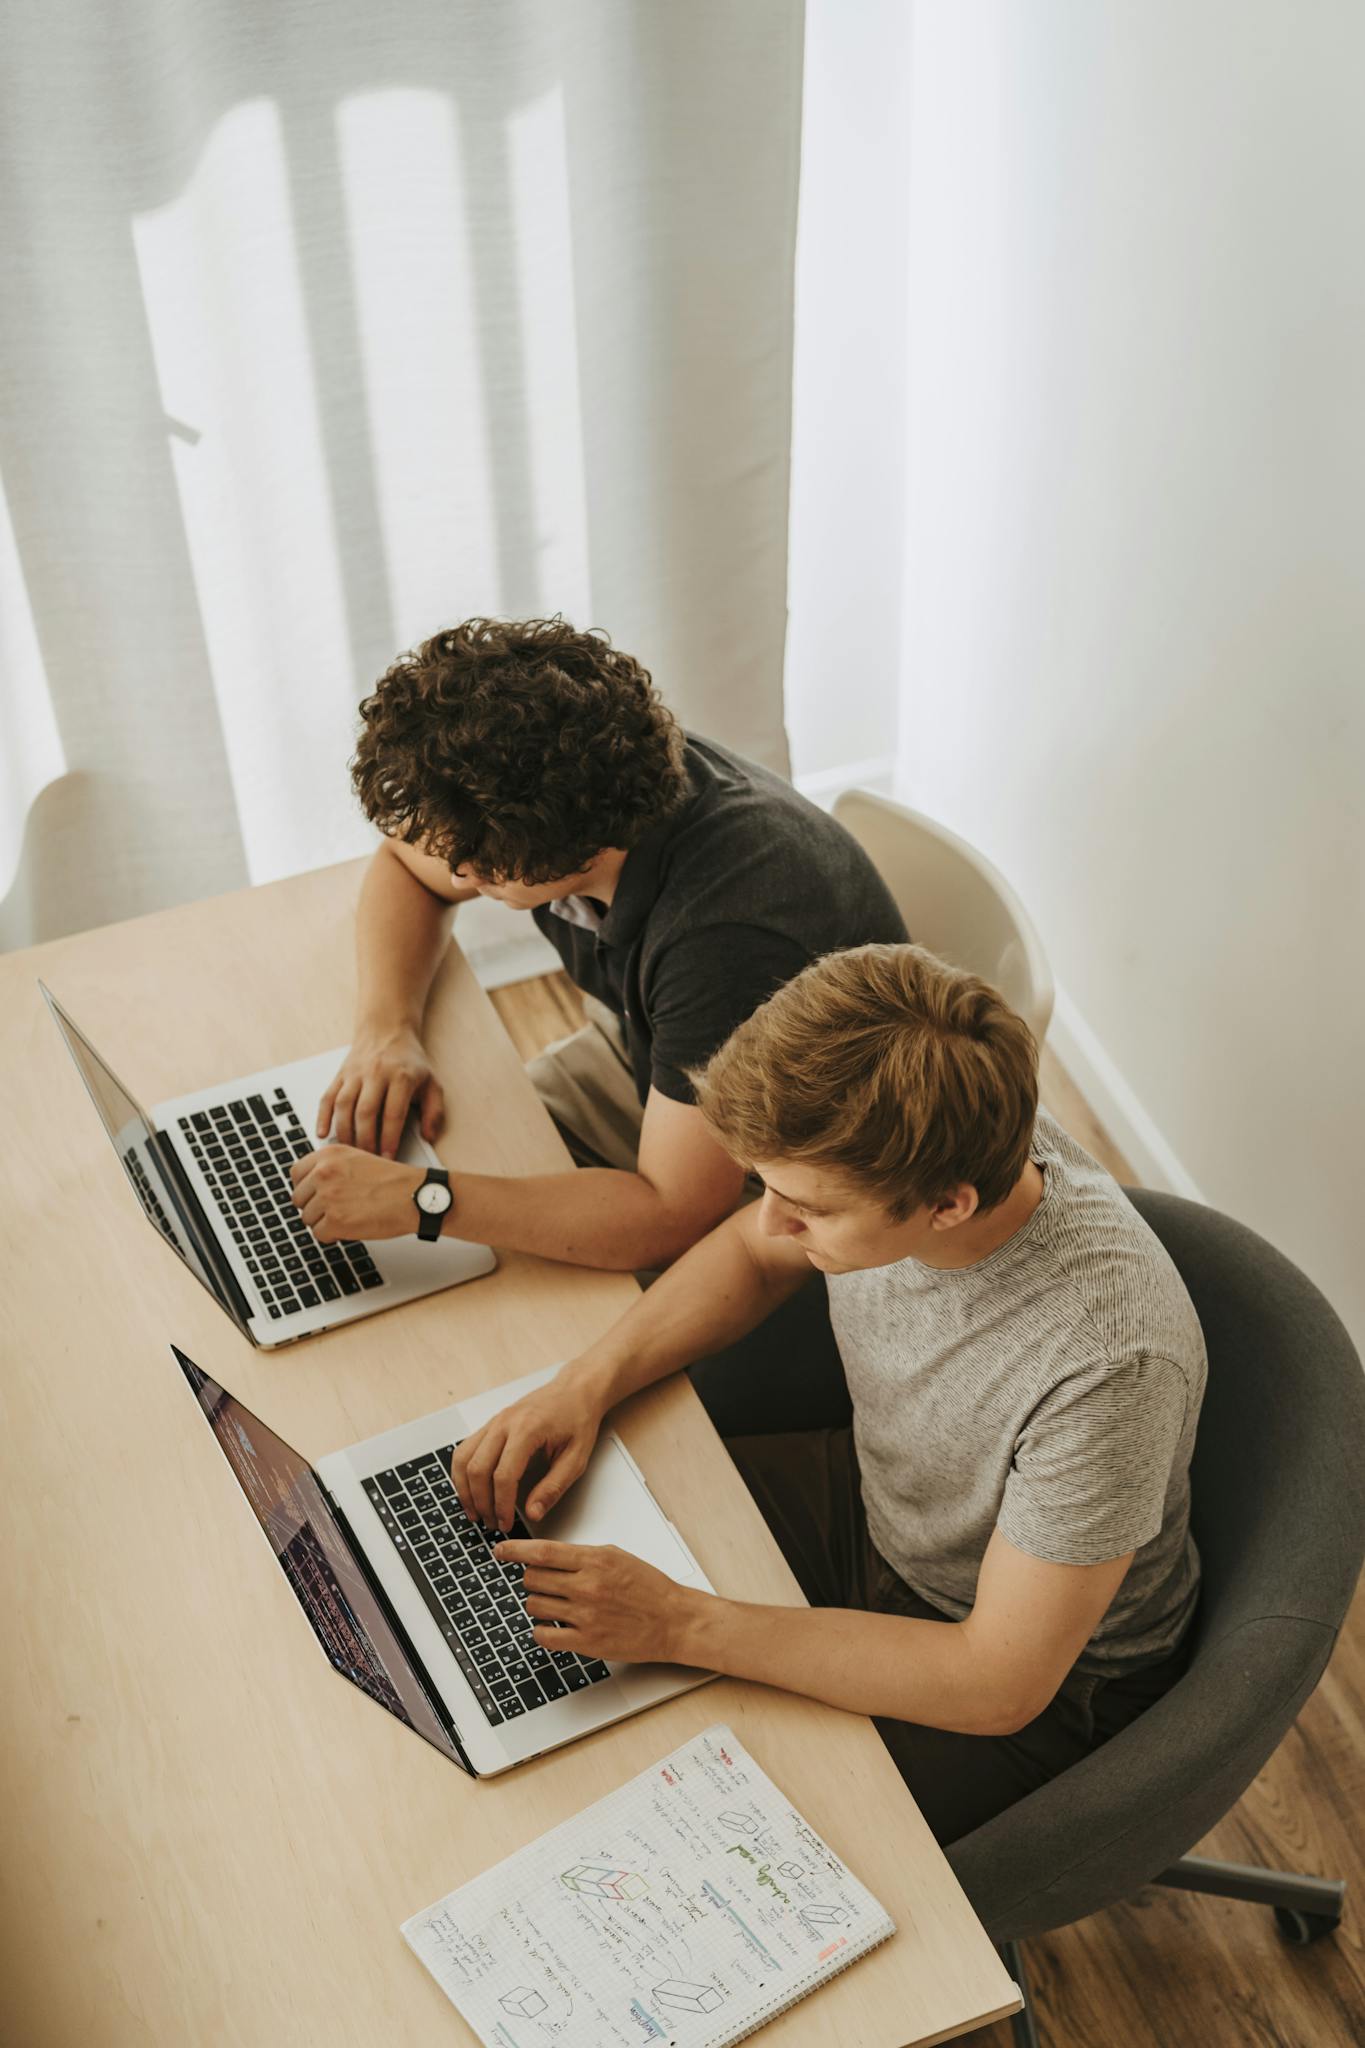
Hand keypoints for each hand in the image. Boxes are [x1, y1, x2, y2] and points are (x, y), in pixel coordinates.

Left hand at [290, 1144, 423, 1241]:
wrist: (415, 1196)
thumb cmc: (393, 1181)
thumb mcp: (358, 1159)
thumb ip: (331, 1167)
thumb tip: (310, 1185)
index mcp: (329, 1155)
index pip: (295, 1173)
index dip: (305, 1187)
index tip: (313, 1193)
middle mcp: (324, 1173)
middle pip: (298, 1198)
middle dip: (314, 1207)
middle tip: (336, 1208)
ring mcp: (328, 1197)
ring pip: (307, 1218)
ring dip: (324, 1222)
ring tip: (348, 1216)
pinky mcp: (335, 1221)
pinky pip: (319, 1234)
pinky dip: (333, 1235)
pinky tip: (350, 1227)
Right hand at [317, 1024, 444, 1155]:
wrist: (386, 1030)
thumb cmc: (410, 1062)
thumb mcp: (432, 1083)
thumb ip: (435, 1112)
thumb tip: (429, 1136)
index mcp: (401, 1076)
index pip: (393, 1113)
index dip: (390, 1138)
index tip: (388, 1157)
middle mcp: (375, 1073)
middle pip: (365, 1112)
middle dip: (365, 1140)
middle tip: (367, 1160)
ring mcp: (354, 1074)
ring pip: (344, 1106)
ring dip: (344, 1132)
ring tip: (348, 1153)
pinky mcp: (340, 1075)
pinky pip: (327, 1097)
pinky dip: (323, 1117)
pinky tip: (323, 1134)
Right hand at [451, 1370, 604, 1531]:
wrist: (574, 1390)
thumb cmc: (577, 1419)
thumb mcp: (576, 1458)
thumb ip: (554, 1487)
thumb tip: (533, 1513)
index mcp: (527, 1429)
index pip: (503, 1475)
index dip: (501, 1505)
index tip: (506, 1523)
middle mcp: (504, 1423)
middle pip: (477, 1468)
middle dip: (481, 1502)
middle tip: (491, 1523)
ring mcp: (494, 1421)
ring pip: (464, 1458)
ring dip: (465, 1489)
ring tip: (475, 1512)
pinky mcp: (490, 1424)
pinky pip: (465, 1449)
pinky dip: (463, 1472)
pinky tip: (471, 1489)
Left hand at [496, 1538, 705, 1665]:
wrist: (673, 1620)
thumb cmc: (649, 1588)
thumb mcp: (617, 1557)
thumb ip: (582, 1555)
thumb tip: (548, 1555)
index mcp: (595, 1560)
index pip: (543, 1552)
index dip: (515, 1550)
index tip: (500, 1550)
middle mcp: (588, 1586)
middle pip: (533, 1579)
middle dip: (532, 1579)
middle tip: (543, 1582)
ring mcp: (586, 1616)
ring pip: (535, 1606)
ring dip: (538, 1603)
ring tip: (555, 1604)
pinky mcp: (587, 1642)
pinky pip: (545, 1635)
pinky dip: (542, 1630)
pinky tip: (554, 1625)